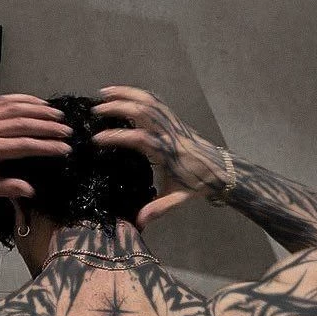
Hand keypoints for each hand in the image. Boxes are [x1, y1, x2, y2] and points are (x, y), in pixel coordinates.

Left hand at [0, 94, 72, 196]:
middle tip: (66, 131)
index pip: (24, 145)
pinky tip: (38, 103)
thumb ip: (7, 188)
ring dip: (40, 110)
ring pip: (17, 108)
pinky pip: (5, 101)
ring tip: (58, 116)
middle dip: (48, 127)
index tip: (64, 148)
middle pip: (24, 123)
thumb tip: (30, 190)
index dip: (47, 146)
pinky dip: (24, 99)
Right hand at [91, 85, 224, 230]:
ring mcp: (172, 123)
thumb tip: (139, 222)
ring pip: (148, 101)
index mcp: (167, 152)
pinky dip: (137, 94)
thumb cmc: (196, 184)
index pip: (139, 139)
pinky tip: (123, 93)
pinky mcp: (174, 119)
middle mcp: (169, 134)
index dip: (117, 137)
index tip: (97, 139)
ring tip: (104, 93)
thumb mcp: (177, 198)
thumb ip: (158, 209)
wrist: (220, 168)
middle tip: (96, 110)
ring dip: (125, 94)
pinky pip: (155, 101)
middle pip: (142, 112)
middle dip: (118, 107)